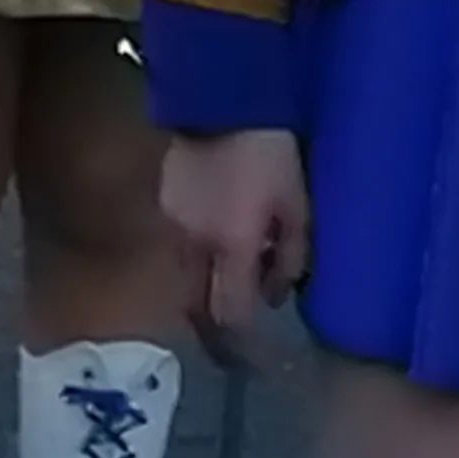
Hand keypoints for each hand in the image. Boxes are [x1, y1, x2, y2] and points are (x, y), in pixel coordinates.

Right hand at [161, 128, 311, 346]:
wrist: (221, 98)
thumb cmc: (270, 154)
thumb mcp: (297, 205)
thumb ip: (290, 255)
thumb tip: (277, 295)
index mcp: (231, 245)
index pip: (230, 313)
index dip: (243, 342)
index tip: (256, 359)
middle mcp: (193, 244)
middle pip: (195, 306)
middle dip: (214, 330)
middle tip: (232, 346)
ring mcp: (170, 223)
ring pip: (182, 279)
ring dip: (201, 297)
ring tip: (224, 300)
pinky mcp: (161, 203)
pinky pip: (176, 249)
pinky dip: (194, 264)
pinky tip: (211, 255)